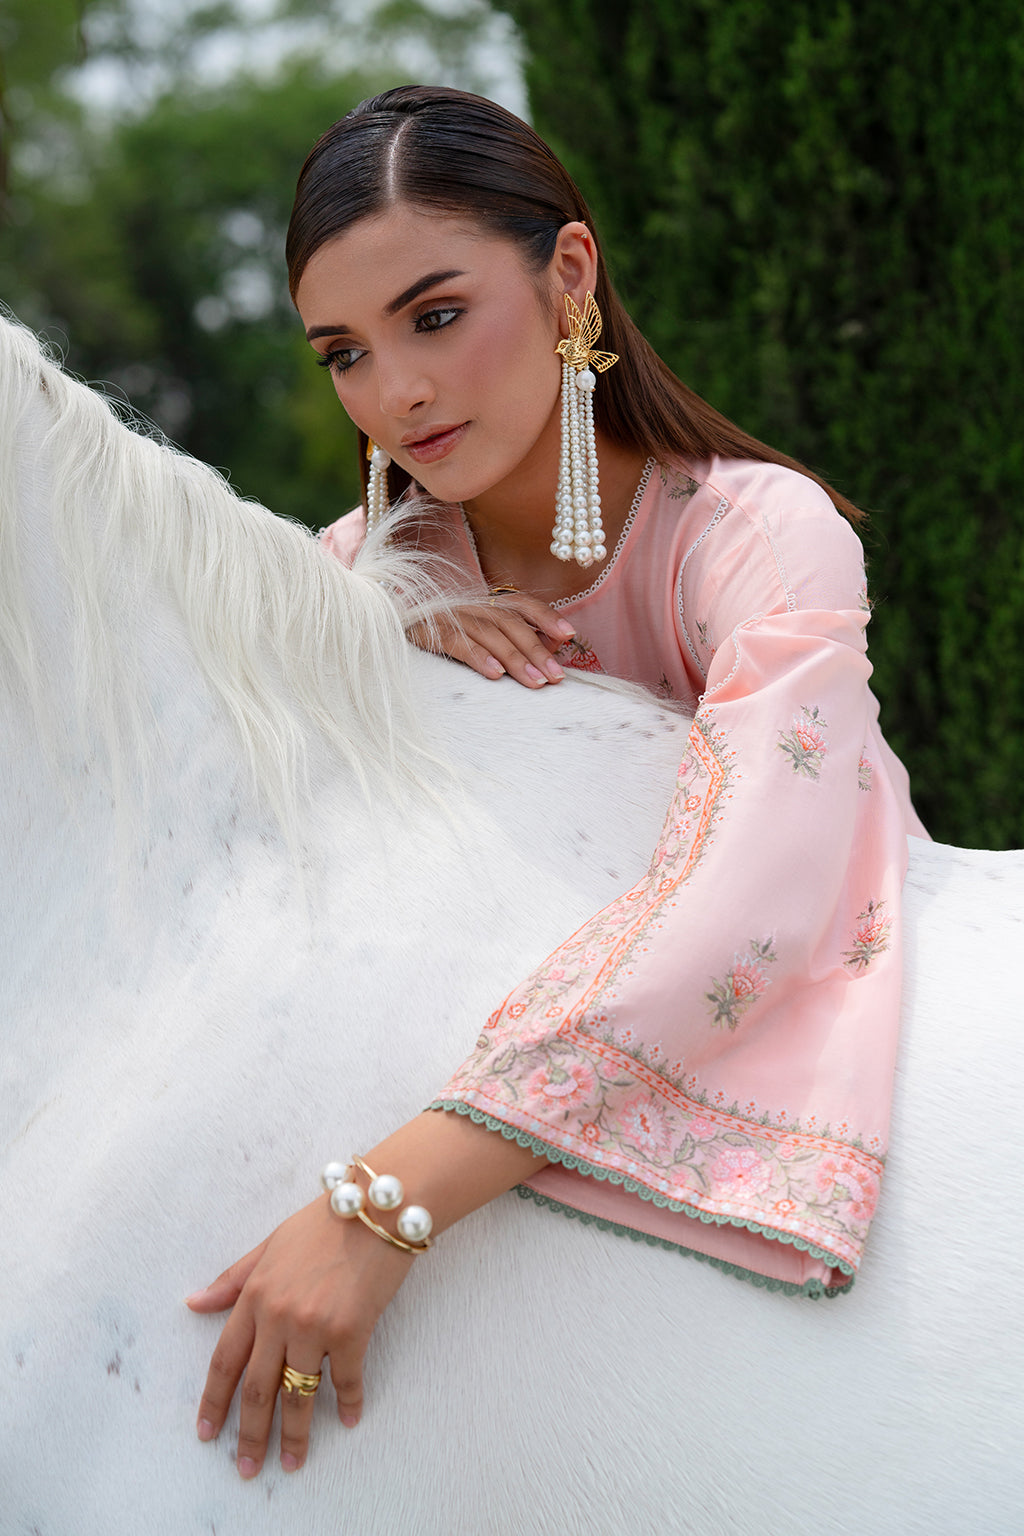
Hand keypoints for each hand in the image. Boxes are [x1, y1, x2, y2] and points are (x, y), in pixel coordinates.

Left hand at [187, 1195, 411, 1477]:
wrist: (379, 1206)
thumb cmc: (326, 1222)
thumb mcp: (271, 1245)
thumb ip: (233, 1279)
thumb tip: (194, 1303)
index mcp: (255, 1295)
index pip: (224, 1360)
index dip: (214, 1402)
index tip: (207, 1433)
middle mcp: (279, 1315)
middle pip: (257, 1389)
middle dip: (250, 1434)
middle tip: (247, 1468)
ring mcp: (315, 1326)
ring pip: (297, 1395)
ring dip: (295, 1435)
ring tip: (294, 1463)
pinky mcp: (352, 1331)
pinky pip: (345, 1380)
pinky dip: (349, 1403)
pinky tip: (351, 1419)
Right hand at [409, 592, 575, 687]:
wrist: (387, 631)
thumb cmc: (439, 640)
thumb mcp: (479, 641)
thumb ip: (514, 641)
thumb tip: (554, 648)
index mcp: (483, 604)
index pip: (521, 603)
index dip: (546, 616)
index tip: (569, 634)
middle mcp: (469, 604)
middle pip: (510, 622)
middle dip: (537, 649)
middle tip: (556, 677)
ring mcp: (447, 615)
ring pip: (488, 632)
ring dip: (515, 658)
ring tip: (535, 682)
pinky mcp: (427, 630)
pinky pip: (457, 641)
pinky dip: (478, 657)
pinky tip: (495, 674)